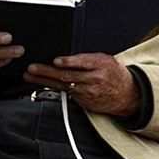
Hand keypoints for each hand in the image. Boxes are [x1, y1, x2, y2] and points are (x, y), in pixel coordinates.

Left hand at [25, 53, 139, 116]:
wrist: (128, 95)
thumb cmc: (115, 74)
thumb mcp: (106, 60)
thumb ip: (88, 59)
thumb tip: (66, 56)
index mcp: (101, 65)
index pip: (83, 63)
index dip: (69, 62)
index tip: (56, 61)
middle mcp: (94, 80)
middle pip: (68, 76)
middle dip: (47, 72)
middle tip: (32, 68)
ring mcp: (88, 93)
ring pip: (63, 86)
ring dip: (44, 81)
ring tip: (30, 75)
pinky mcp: (84, 102)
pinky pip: (66, 94)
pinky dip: (53, 88)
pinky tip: (40, 84)